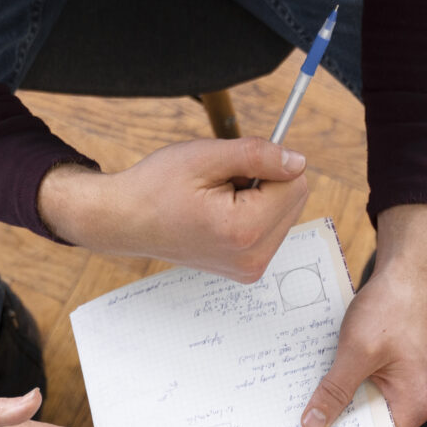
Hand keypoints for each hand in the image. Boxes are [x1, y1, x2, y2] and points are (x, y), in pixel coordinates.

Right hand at [36, 140, 308, 280]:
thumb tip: (299, 161)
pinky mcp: (247, 270)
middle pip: (294, 200)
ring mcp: (250, 269)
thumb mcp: (206, 156)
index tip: (234, 167)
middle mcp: (252, 258)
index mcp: (243, 230)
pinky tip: (220, 215)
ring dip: (258, 198)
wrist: (127, 221)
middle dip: (265, 182)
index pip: (295, 183)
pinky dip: (252, 214)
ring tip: (217, 201)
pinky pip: (270, 230)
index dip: (268, 164)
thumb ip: (259, 155)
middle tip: (221, 184)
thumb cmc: (157, 187)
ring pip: (284, 214)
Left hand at [301, 205, 426, 426]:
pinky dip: (336, 393)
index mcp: (409, 406)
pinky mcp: (384, 373)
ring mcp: (395, 387)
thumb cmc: (392, 309)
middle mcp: (406, 402)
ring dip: (333, 414)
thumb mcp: (357, 352)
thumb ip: (336, 391)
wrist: (407, 274)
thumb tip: (313, 425)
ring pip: (359, 412)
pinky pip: (357, 391)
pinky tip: (310, 395)